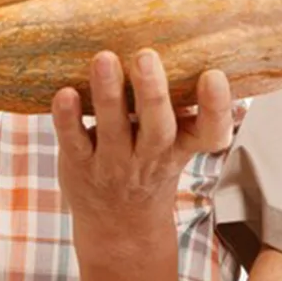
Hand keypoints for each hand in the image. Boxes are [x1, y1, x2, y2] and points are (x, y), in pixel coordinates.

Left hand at [53, 51, 232, 239]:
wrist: (120, 225)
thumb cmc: (152, 167)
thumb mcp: (180, 144)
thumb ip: (187, 108)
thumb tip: (203, 57)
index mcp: (184, 146)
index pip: (211, 131)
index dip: (216, 105)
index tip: (214, 75)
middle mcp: (152, 158)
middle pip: (158, 127)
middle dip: (153, 92)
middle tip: (146, 56)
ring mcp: (115, 164)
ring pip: (113, 129)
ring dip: (108, 93)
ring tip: (104, 59)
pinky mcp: (80, 164)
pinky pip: (73, 141)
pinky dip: (68, 118)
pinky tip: (65, 93)